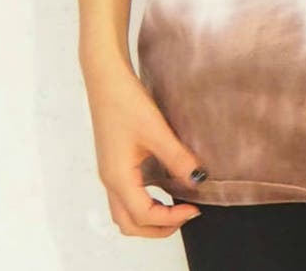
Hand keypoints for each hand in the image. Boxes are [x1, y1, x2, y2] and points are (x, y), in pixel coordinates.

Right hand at [81, 54, 208, 237]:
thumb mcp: (156, 131)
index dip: (172, 218)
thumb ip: (178, 158)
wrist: (106, 78)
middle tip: (186, 216)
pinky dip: (145, 201)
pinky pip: (126, 195)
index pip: (144, 216)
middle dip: (158, 228)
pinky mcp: (113, 161)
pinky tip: (163, 186)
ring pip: (125, 212)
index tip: (196, 208)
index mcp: (118, 177)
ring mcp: (110, 172)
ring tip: (176, 207)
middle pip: (130, 224)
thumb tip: (200, 180)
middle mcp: (110, 180)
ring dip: (150, 217)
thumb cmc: (125, 102)